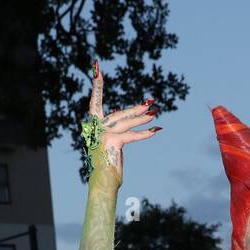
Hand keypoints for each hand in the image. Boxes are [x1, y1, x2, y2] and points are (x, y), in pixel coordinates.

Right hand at [87, 62, 160, 178]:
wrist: (101, 182)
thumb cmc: (106, 168)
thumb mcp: (108, 147)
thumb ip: (114, 133)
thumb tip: (125, 122)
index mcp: (93, 126)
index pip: (95, 101)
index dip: (97, 86)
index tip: (97, 67)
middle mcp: (96, 127)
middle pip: (119, 114)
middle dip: (135, 109)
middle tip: (150, 102)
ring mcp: (104, 134)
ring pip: (127, 122)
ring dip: (142, 118)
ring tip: (155, 112)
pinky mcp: (113, 142)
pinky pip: (132, 135)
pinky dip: (145, 134)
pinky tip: (156, 130)